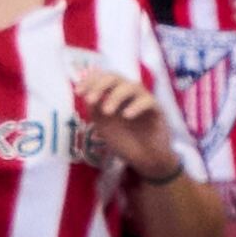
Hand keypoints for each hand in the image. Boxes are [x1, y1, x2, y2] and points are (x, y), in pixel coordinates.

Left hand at [72, 66, 186, 181]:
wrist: (145, 159)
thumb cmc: (124, 140)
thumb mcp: (104, 125)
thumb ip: (95, 110)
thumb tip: (86, 95)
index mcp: (115, 96)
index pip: (104, 79)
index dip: (90, 81)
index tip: (78, 91)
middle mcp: (130, 95)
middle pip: (117, 78)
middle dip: (101, 85)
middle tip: (90, 100)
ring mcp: (144, 100)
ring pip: (132, 87)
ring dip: (116, 96)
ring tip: (106, 111)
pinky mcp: (157, 111)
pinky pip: (148, 101)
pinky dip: (136, 106)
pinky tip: (126, 115)